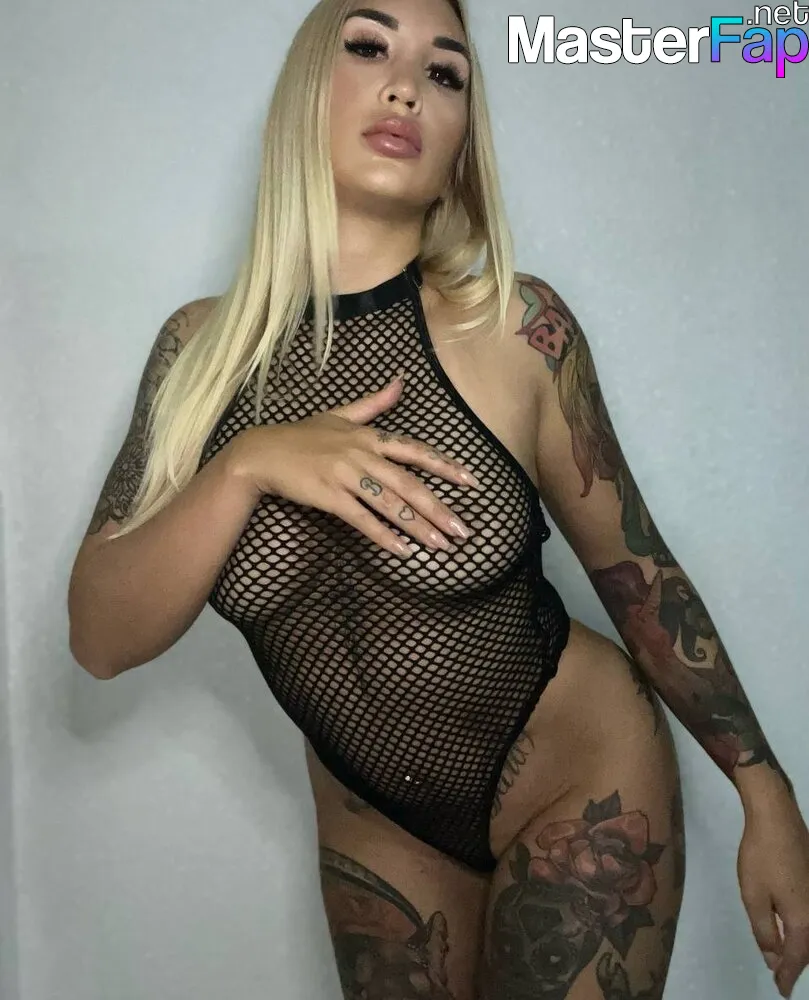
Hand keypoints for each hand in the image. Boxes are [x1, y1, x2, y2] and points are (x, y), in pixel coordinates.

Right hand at [228, 374, 480, 557]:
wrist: (261, 452)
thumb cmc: (301, 435)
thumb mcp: (339, 414)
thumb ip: (374, 404)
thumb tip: (401, 382)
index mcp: (369, 436)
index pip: (415, 450)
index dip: (445, 465)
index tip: (472, 481)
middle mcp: (362, 454)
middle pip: (409, 483)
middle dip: (439, 508)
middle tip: (463, 531)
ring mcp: (346, 475)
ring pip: (390, 503)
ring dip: (418, 526)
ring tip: (441, 545)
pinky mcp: (329, 496)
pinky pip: (362, 519)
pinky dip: (384, 536)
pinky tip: (403, 551)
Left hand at [737, 787, 808, 996]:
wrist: (776, 818)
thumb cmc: (761, 857)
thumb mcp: (754, 897)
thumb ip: (765, 932)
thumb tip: (775, 959)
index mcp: (804, 921)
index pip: (797, 959)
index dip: (788, 976)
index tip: (782, 990)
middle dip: (797, 964)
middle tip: (783, 976)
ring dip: (803, 948)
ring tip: (787, 957)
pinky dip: (805, 931)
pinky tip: (794, 929)